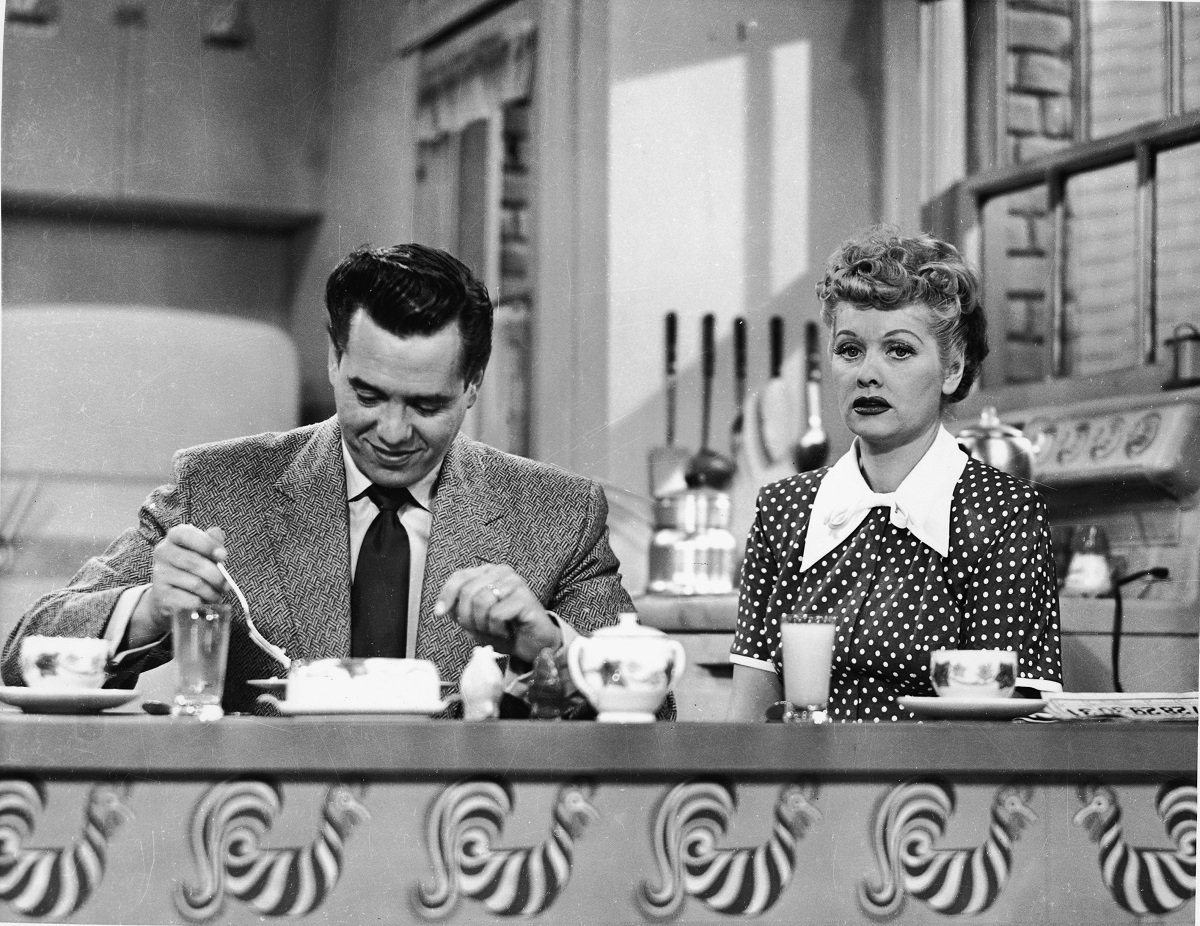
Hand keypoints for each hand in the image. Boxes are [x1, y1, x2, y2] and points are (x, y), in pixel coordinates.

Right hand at [131, 525, 227, 644]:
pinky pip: (191, 600)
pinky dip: (202, 602)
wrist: (169, 597)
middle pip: (194, 563)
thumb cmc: (192, 569)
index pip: (187, 534)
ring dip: (212, 592)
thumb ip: (212, 541)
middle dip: (216, 575)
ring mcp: (159, 574)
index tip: (223, 556)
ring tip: (216, 594)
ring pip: (196, 583)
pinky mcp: (161, 595)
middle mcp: (162, 552)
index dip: (207, 544)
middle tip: (227, 584)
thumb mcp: (204, 552)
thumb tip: (217, 533)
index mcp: (174, 537)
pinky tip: (203, 602)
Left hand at [434, 564, 560, 663]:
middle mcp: (502, 572)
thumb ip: (459, 609)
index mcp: (489, 572)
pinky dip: (497, 629)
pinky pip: (496, 614)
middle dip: (467, 617)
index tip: (439, 613)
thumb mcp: (475, 620)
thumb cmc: (505, 630)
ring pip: (481, 601)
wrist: (534, 646)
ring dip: (482, 624)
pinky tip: (507, 631)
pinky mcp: (525, 597)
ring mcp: (515, 583)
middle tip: (479, 630)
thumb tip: (442, 608)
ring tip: (494, 630)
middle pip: (468, 591)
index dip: (446, 596)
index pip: (460, 577)